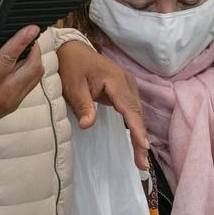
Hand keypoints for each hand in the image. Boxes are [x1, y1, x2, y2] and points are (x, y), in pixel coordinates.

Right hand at [0, 24, 46, 154]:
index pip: (9, 58)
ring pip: (35, 77)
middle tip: (28, 34)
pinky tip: (19, 61)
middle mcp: (3, 97)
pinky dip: (29, 70)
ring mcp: (10, 103)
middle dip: (34, 48)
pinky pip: (29, 85)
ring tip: (25, 45)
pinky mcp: (10, 106)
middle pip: (33, 68)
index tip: (32, 27)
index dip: (22, 40)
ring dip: (34, 59)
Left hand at [57, 38, 151, 170]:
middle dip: (140, 139)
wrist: (71, 50)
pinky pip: (132, 110)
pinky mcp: (124, 90)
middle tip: (142, 164)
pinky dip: (135, 126)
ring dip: (139, 135)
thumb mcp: (72, 86)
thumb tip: (87, 125)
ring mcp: (127, 85)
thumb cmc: (70, 66)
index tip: (143, 146)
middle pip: (137, 114)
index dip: (136, 128)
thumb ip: (82, 105)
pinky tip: (137, 142)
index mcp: (115, 80)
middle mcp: (127, 82)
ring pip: (137, 113)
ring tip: (141, 159)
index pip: (129, 108)